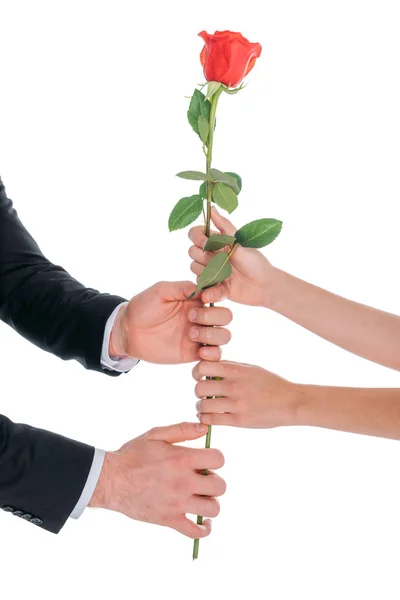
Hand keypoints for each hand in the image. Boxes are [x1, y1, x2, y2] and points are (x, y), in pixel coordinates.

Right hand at [89, 422, 225, 537]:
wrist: (110, 480)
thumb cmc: (132, 455)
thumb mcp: (155, 435)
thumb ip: (182, 429)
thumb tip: (205, 429)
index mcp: (182, 459)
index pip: (218, 459)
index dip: (216, 458)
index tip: (206, 460)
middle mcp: (183, 482)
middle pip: (220, 486)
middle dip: (214, 481)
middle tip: (201, 479)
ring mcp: (177, 503)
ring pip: (212, 509)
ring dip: (210, 503)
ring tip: (200, 497)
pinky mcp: (168, 520)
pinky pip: (195, 532)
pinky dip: (204, 529)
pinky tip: (203, 521)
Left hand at [110, 280, 231, 362]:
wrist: (129, 331)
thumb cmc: (143, 307)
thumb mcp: (160, 291)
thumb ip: (180, 287)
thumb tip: (201, 287)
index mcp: (195, 300)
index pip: (219, 295)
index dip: (218, 295)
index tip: (204, 298)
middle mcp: (201, 317)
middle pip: (226, 316)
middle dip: (212, 317)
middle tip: (190, 318)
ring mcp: (199, 335)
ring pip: (224, 336)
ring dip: (212, 335)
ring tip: (190, 335)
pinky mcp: (193, 353)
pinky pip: (214, 355)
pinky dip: (213, 355)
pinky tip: (199, 352)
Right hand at [188, 207, 275, 306]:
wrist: (264, 286)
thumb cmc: (255, 262)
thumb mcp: (240, 242)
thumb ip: (224, 226)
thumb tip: (211, 207)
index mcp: (217, 241)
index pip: (195, 234)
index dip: (197, 238)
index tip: (206, 243)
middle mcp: (211, 254)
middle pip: (192, 251)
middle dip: (204, 256)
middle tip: (222, 261)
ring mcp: (210, 270)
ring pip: (194, 267)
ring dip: (208, 271)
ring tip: (226, 274)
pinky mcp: (211, 285)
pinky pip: (201, 284)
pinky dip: (211, 287)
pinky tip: (224, 286)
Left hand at [192, 360, 298, 427]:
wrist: (290, 402)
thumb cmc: (270, 383)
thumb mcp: (251, 368)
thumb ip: (230, 367)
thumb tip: (208, 367)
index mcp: (236, 370)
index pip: (203, 366)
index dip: (197, 372)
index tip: (200, 377)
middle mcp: (234, 386)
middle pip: (200, 387)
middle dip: (199, 391)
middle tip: (204, 394)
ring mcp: (236, 404)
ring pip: (203, 405)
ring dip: (200, 406)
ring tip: (206, 406)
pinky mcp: (239, 420)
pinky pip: (211, 420)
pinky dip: (205, 418)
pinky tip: (208, 416)